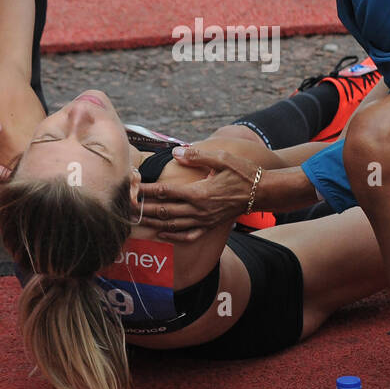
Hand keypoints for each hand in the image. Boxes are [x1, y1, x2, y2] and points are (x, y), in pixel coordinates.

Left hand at [136, 146, 258, 241]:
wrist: (262, 192)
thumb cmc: (243, 173)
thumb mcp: (222, 158)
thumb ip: (197, 154)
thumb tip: (176, 152)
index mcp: (199, 193)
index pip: (166, 192)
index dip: (147, 191)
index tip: (133, 188)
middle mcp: (199, 210)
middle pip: (164, 211)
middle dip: (143, 209)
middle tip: (126, 207)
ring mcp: (204, 220)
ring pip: (173, 225)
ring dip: (153, 223)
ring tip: (137, 220)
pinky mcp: (210, 225)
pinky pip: (188, 235)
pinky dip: (173, 236)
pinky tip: (162, 234)